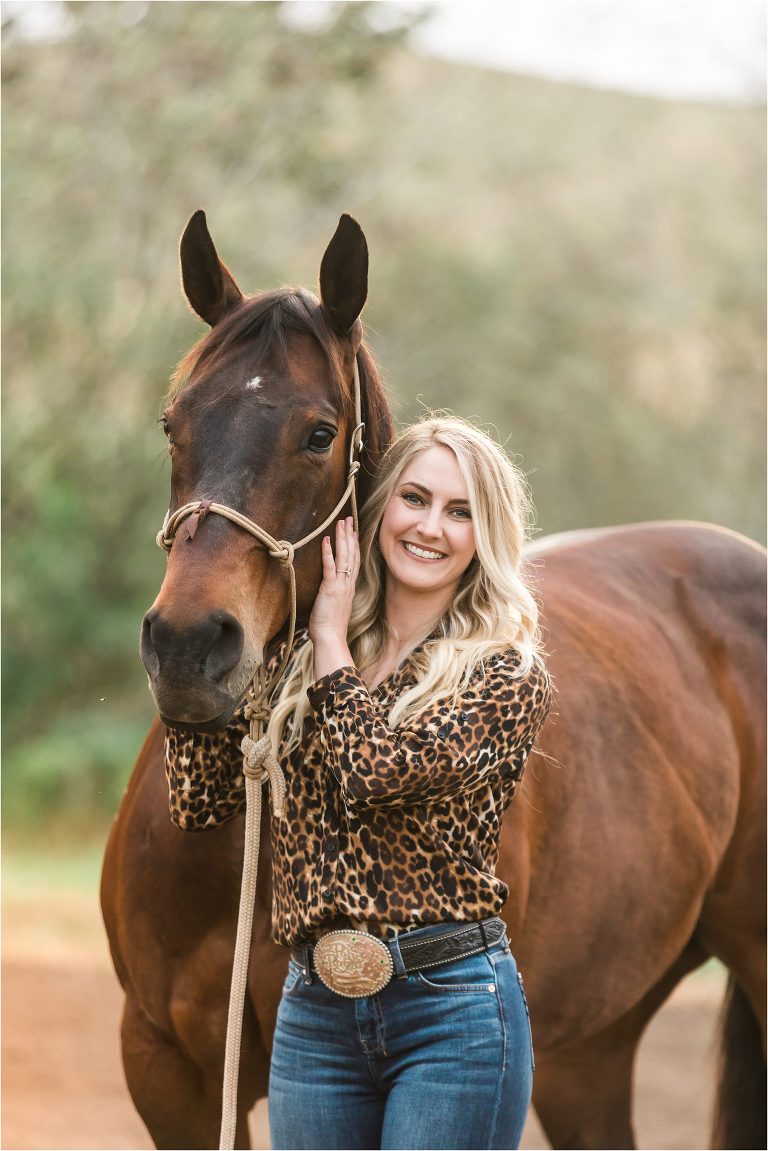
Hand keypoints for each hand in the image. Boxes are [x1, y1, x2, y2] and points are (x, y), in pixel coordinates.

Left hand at [308, 518, 359, 675]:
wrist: (331, 639)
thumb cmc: (330, 628)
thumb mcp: (334, 608)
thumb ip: (334, 597)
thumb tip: (329, 593)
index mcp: (349, 588)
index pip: (354, 562)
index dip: (354, 545)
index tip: (354, 531)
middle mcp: (347, 584)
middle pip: (351, 555)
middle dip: (350, 535)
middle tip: (349, 518)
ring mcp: (340, 586)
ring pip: (344, 557)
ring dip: (342, 538)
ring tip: (341, 523)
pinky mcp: (330, 589)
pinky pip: (330, 567)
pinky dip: (328, 552)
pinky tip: (326, 539)